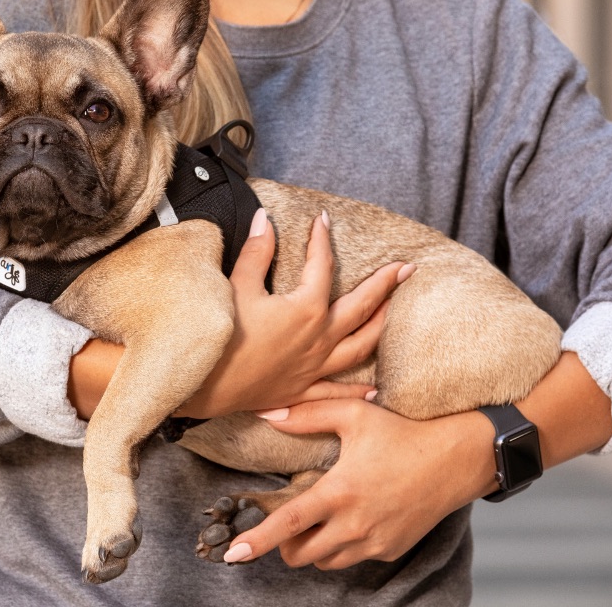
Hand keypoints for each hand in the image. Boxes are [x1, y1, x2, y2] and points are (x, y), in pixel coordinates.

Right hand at [176, 209, 412, 417]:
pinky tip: (375, 390)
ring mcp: (314, 367)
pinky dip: (359, 390)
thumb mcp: (237, 287)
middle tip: (406, 269)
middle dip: (385, 285)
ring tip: (391, 313)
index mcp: (305, 309)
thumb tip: (266, 220)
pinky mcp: (302, 390)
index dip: (322, 239)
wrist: (205, 384)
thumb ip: (258, 253)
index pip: (322, 266)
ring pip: (360, 347)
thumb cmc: (221, 336)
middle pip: (361, 307)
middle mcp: (319, 338)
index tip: (323, 221)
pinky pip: (338, 391)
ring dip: (379, 327)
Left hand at [221, 398, 495, 568]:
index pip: (288, 523)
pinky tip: (352, 517)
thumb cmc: (404, 432)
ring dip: (313, 546)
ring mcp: (374, 541)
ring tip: (319, 517)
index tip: (234, 554)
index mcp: (340, 492)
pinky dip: (342, 545)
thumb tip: (267, 413)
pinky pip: (353, 557)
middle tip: (289, 519)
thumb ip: (307, 414)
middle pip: (300, 554)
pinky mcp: (390, 550)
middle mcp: (355, 524)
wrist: (456, 459)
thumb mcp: (354, 414)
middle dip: (284, 544)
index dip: (257, 540)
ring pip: (325, 561)